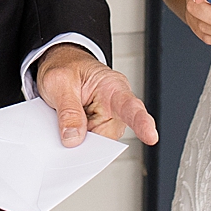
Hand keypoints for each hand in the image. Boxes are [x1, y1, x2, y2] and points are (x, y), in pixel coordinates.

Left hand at [35, 43, 158, 147]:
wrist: (61, 65)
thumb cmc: (66, 67)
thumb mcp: (59, 81)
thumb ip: (68, 109)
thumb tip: (74, 138)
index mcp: (112, 86)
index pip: (130, 106)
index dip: (142, 122)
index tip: (151, 136)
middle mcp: (115, 107)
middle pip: (109, 136)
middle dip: (89, 139)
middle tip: (67, 129)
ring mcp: (106, 121)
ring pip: (97, 145)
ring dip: (78, 139)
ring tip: (62, 119)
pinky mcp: (95, 131)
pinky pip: (87, 145)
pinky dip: (74, 141)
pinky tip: (65, 127)